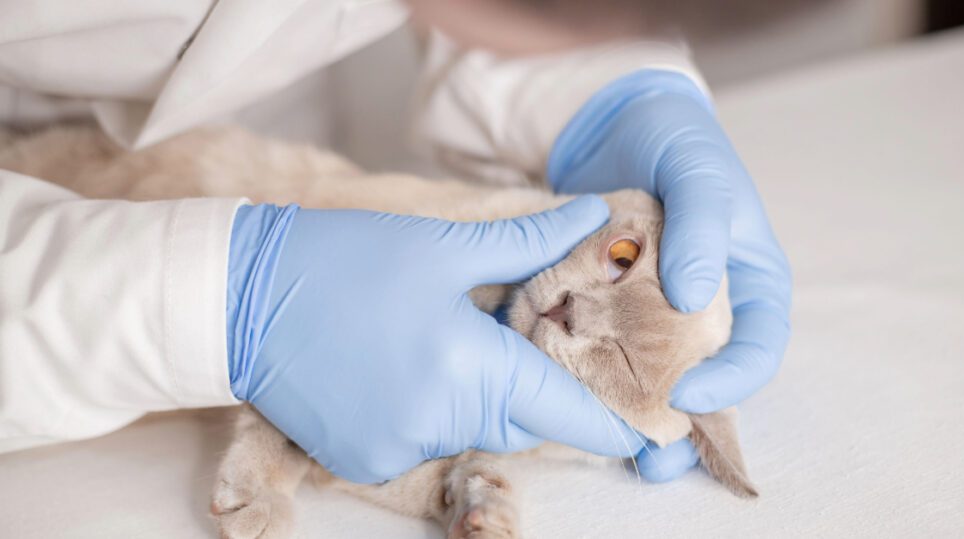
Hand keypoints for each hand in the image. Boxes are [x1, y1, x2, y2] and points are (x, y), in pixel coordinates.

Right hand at [225, 196, 643, 482]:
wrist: (237, 300)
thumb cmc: (343, 262)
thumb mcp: (442, 245)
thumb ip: (528, 243)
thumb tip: (590, 218)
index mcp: (469, 371)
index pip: (565, 411)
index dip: (611, 421)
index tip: (649, 430)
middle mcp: (439, 423)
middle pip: (520, 418)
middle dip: (533, 386)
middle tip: (524, 341)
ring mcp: (397, 450)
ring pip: (471, 426)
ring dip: (477, 393)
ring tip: (448, 338)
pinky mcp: (363, 460)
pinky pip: (425, 437)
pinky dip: (431, 408)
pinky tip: (403, 364)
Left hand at [548, 70, 791, 481]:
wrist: (619, 125)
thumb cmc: (678, 143)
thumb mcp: (700, 173)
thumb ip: (704, 226)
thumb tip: (693, 296)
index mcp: (751, 286)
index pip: (757, 351)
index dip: (733, 383)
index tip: (692, 396)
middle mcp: (707, 309)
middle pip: (702, 379)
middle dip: (677, 422)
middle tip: (648, 458)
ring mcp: (655, 313)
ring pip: (650, 373)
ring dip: (628, 409)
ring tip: (603, 441)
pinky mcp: (609, 309)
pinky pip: (603, 347)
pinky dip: (587, 369)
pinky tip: (562, 387)